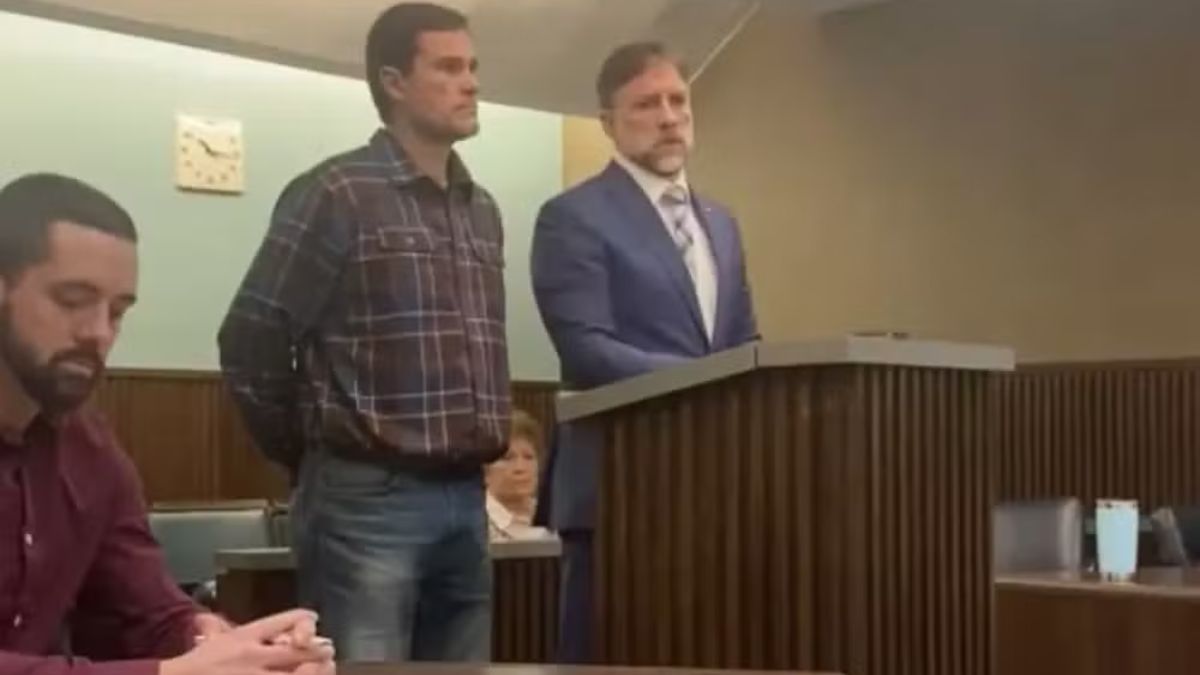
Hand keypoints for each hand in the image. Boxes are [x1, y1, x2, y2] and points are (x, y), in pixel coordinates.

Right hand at [161, 609, 331, 674]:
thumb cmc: (195, 664)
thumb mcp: (213, 640)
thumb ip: (221, 627)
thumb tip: (213, 618)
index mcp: (244, 636)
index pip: (282, 621)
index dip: (303, 619)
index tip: (314, 620)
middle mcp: (252, 656)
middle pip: (296, 652)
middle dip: (317, 652)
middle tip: (329, 650)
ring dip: (313, 672)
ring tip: (326, 668)